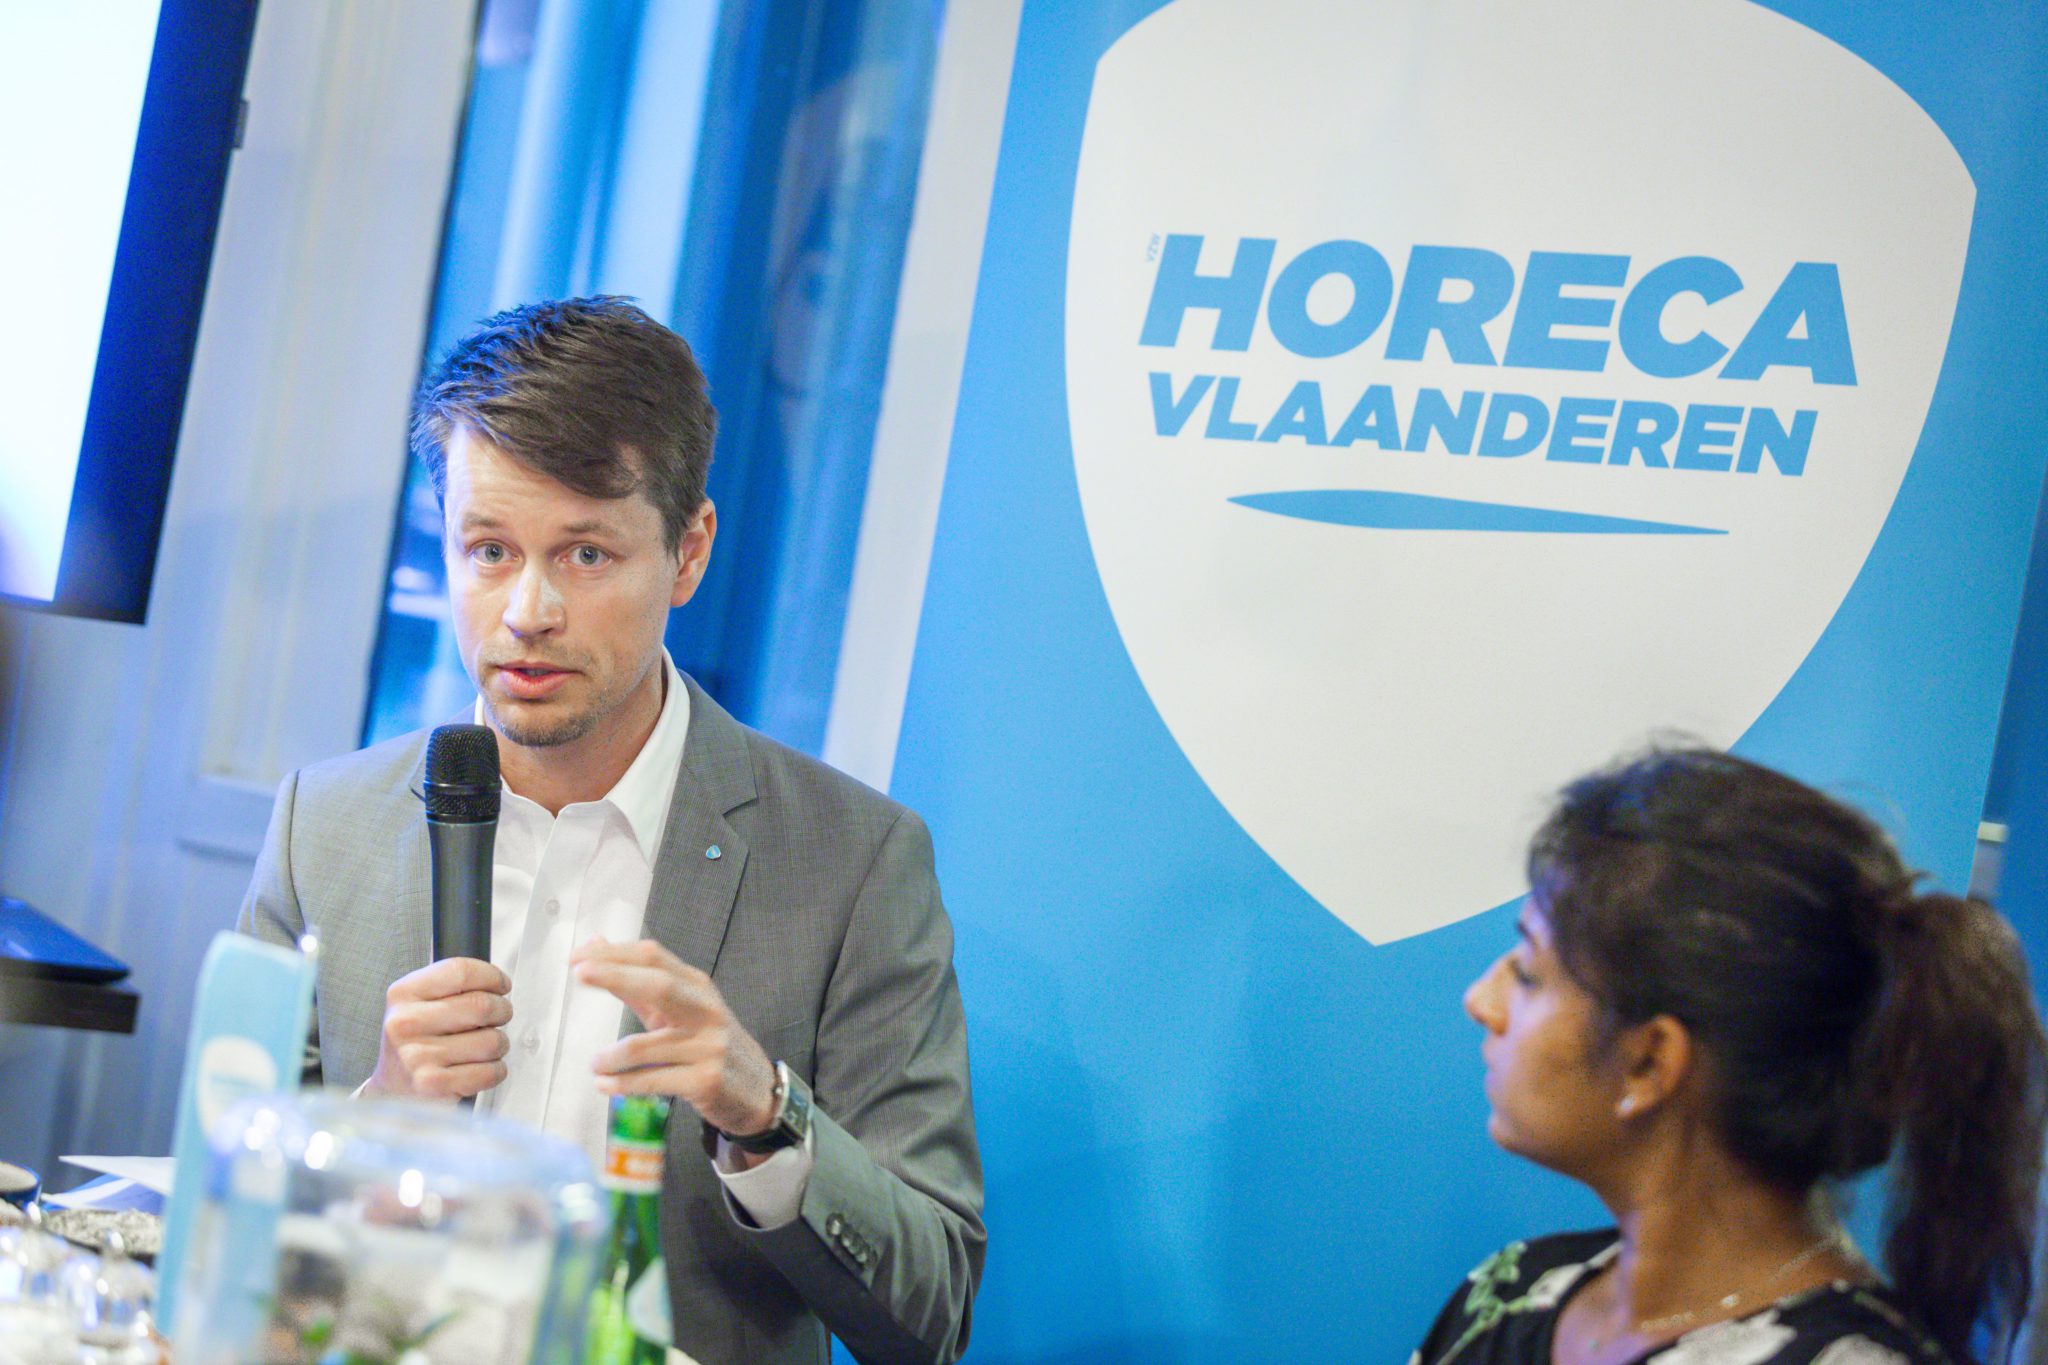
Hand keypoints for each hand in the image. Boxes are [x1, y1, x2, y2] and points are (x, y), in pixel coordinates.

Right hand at [364, 957, 511, 1099]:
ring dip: (499, 1043)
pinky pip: (489, 1072)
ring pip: (491, 1041)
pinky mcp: (434, 1085)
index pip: (460, 972)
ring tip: (485, 1046)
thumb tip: (497, 982)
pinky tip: (482, 1068)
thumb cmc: (416, 1040)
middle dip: (502, 1010)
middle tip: (500, 1016)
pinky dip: (496, 1070)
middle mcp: (406, 1024)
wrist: (393, 1087)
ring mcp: (418, 1057)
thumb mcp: (419, 1002)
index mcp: (403, 994)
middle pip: (481, 1005)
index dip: (492, 977)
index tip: (501, 985)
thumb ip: (452, 986)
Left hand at [572, 937, 777, 1150]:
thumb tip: (596, 944)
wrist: (756, 1089)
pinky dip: (621, 1084)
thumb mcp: (676, 1010)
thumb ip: (634, 982)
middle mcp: (706, 1010)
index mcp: (697, 986)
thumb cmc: (706, 1044)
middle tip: (579, 974)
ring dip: (610, 1057)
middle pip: (658, 984)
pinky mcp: (705, 1081)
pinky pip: (652, 1081)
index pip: (654, 957)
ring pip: (645, 1047)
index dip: (615, 954)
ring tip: (595, 1064)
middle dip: (616, 975)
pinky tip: (604, 1084)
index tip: (576, 957)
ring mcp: (708, 1046)